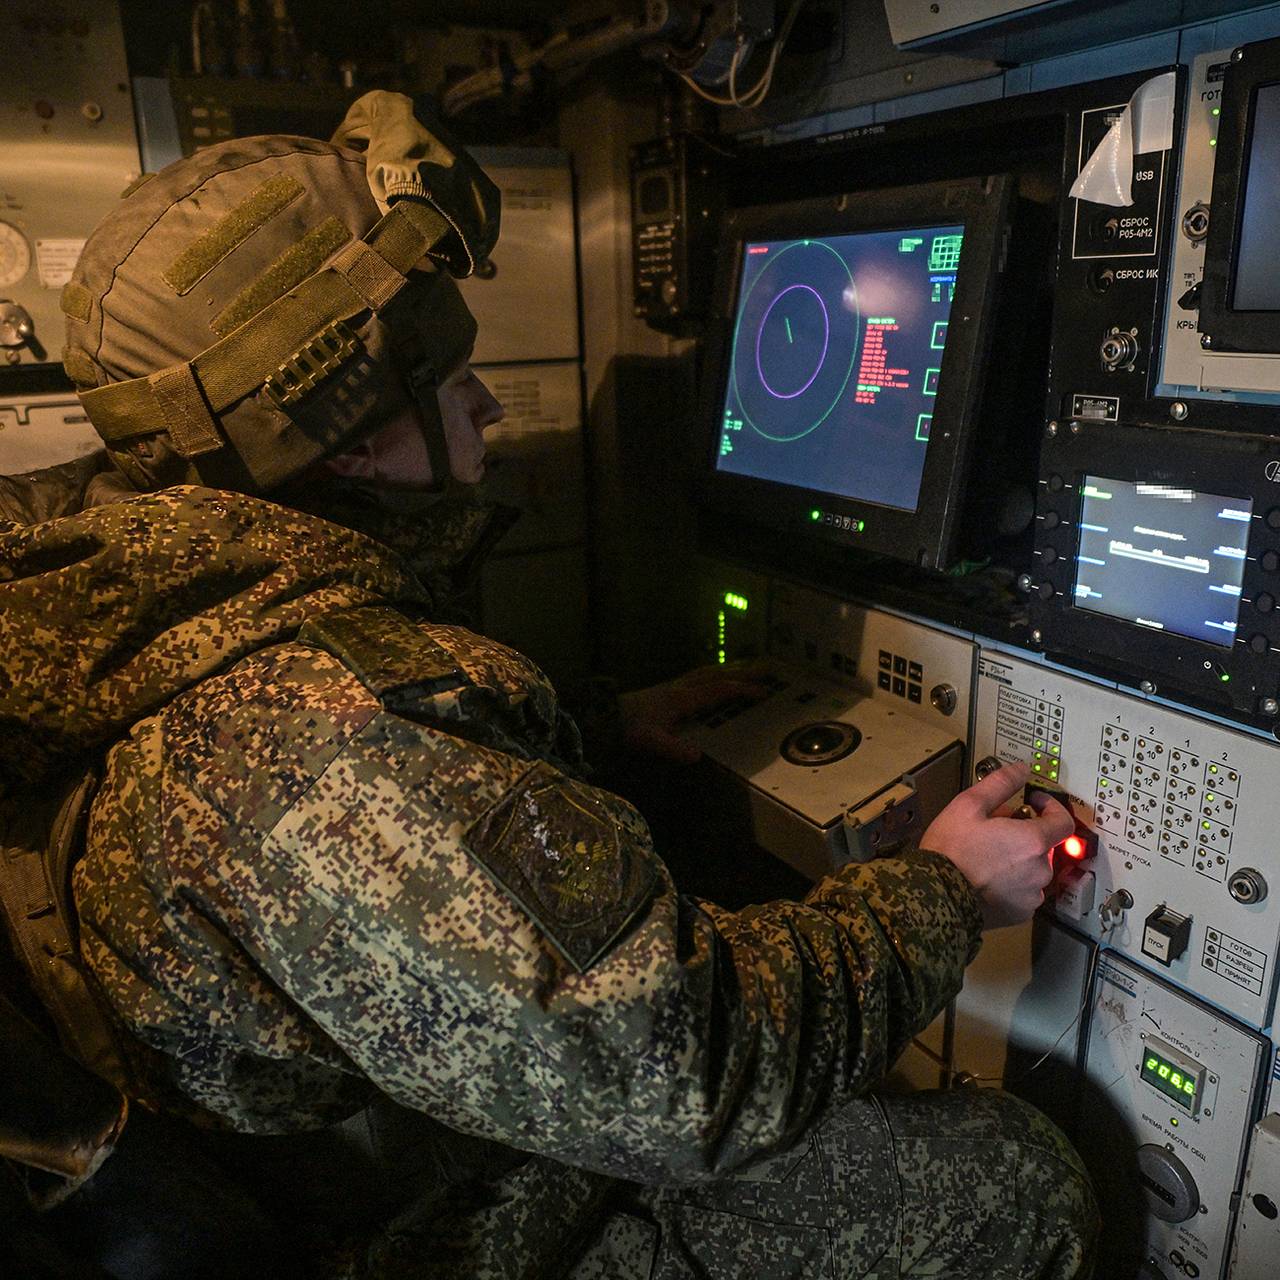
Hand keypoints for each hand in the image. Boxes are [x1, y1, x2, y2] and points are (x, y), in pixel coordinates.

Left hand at [617, 663, 772, 763]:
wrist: (604, 716)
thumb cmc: (628, 728)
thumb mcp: (650, 741)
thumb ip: (673, 748)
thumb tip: (697, 757)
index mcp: (683, 698)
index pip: (720, 690)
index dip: (744, 690)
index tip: (765, 693)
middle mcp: (682, 687)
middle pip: (719, 674)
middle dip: (744, 671)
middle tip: (768, 669)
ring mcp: (674, 686)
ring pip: (709, 671)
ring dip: (730, 669)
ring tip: (748, 667)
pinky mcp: (667, 689)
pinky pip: (698, 676)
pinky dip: (714, 673)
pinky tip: (715, 677)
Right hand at [920, 762, 1074, 929]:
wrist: (934, 896)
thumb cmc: (950, 850)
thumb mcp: (969, 806)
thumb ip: (1000, 784)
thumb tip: (1022, 769)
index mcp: (1032, 841)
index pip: (1062, 821)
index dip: (1051, 807)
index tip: (1034, 802)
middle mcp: (1040, 869)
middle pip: (1044, 845)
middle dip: (1026, 834)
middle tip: (996, 830)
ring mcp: (1032, 894)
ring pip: (1034, 869)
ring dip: (1020, 859)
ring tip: (987, 856)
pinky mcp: (1021, 913)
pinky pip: (1025, 892)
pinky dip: (1013, 883)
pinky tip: (988, 878)